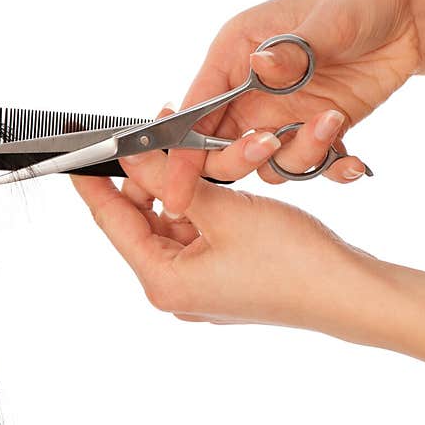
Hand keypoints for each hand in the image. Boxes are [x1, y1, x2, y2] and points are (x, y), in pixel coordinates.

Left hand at [71, 131, 385, 345]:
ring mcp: (199, 288)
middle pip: (139, 222)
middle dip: (145, 175)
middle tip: (153, 131)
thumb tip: (134, 155)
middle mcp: (174, 291)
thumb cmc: (291, 259)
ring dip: (175, 186)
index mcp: (163, 282)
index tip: (76, 151)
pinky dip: (197, 205)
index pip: (111, 221)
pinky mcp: (222, 280)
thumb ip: (172, 181)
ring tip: (184, 145)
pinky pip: (196, 235)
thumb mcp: (222, 210)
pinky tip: (208, 176)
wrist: (348, 293)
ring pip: (170, 225)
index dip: (92, 182)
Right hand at [163, 0, 423, 215]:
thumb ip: (293, 51)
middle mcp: (249, 89)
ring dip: (301, 156)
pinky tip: (355, 161)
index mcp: (234, 54)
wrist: (408, 13)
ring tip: (334, 121)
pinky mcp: (313, 130)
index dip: (180, 155)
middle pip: (220, 148)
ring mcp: (281, 114)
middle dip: (243, 156)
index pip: (194, 110)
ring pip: (269, 163)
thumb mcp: (328, 20)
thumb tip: (259, 67)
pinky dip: (333, 169)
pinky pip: (311, 166)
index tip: (175, 195)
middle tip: (273, 143)